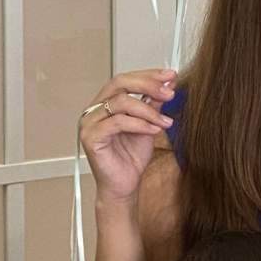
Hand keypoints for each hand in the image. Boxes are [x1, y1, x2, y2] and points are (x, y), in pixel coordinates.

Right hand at [80, 69, 176, 204]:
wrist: (125, 184)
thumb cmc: (132, 156)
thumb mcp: (149, 124)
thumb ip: (154, 103)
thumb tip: (169, 83)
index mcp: (105, 102)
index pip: (125, 79)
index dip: (148, 75)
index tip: (171, 75)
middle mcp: (94, 109)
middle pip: (119, 83)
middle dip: (148, 85)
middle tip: (170, 92)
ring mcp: (90, 122)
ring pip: (120, 103)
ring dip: (148, 110)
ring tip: (165, 122)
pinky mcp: (91, 137)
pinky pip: (117, 123)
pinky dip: (139, 124)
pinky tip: (154, 130)